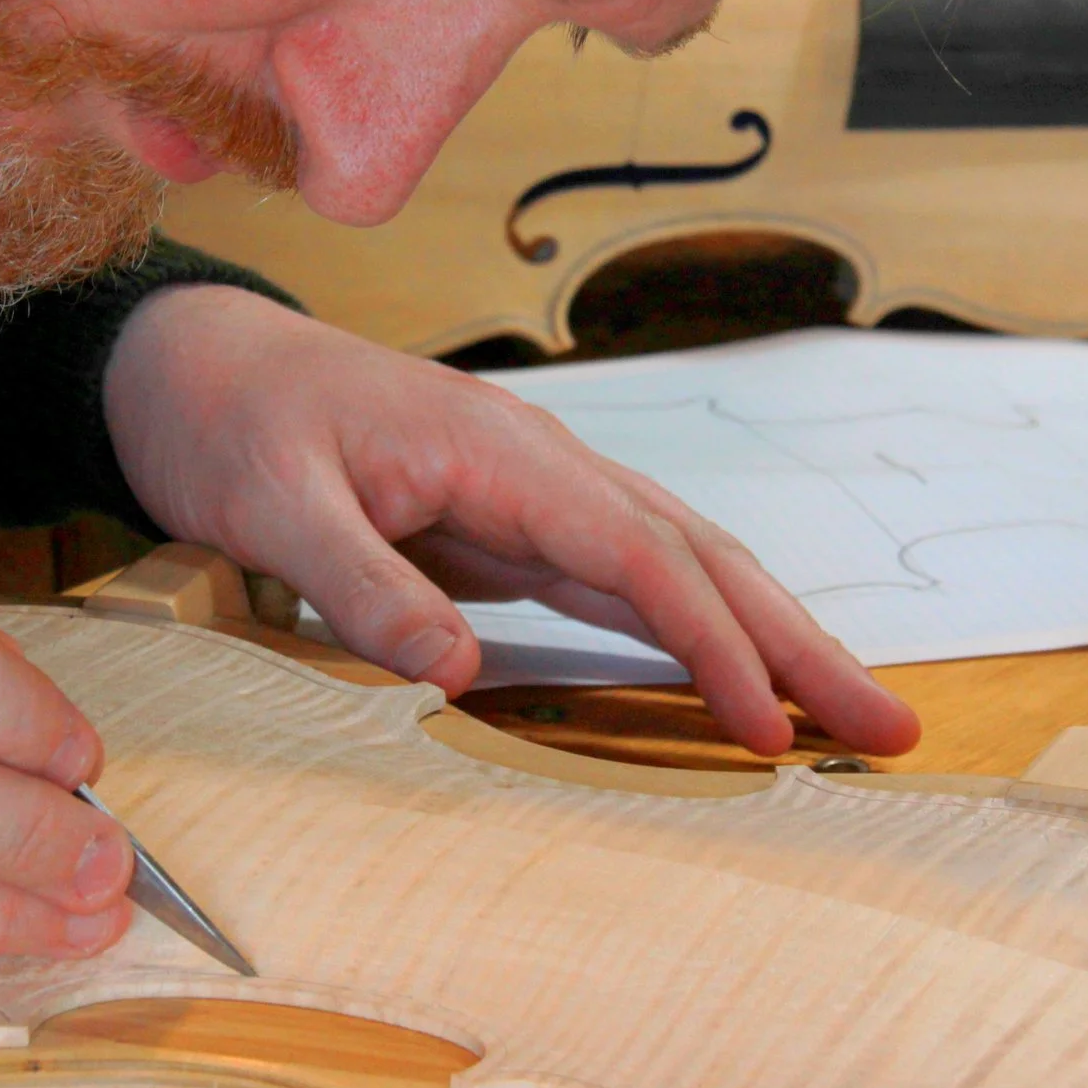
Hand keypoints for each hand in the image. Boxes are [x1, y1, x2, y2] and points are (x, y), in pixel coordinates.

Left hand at [103, 286, 917, 756]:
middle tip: (891, 722)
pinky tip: (733, 676)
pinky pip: (627, 577)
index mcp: (500, 451)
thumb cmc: (233, 423)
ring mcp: (534, 491)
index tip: (767, 723)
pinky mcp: (512, 523)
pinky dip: (695, 625)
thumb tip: (456, 675)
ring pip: (681, 561)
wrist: (196, 364)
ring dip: (766, 635)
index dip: (711, 640)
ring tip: (846, 710)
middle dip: (797, 639)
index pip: (639, 552)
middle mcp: (541, 464)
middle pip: (699, 552)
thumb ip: (362, 585)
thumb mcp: (273, 504)